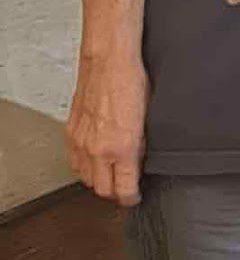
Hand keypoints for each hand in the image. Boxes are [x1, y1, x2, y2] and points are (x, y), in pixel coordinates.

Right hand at [66, 51, 148, 204]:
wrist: (109, 61)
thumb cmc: (131, 82)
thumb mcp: (148, 119)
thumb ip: (141, 145)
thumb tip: (138, 161)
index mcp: (122, 148)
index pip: (124, 190)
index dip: (131, 198)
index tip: (135, 197)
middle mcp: (98, 149)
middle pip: (102, 190)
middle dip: (115, 193)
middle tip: (124, 188)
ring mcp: (82, 141)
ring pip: (85, 178)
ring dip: (98, 181)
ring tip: (110, 175)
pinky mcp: (71, 131)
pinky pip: (74, 161)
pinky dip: (83, 167)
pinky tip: (93, 161)